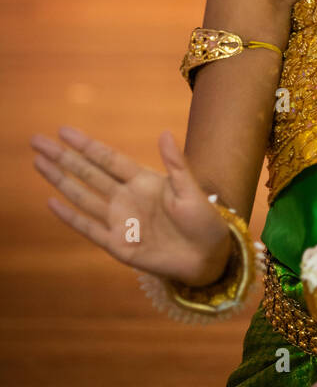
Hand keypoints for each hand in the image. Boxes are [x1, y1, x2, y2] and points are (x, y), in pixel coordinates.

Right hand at [30, 125, 232, 286]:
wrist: (209, 256)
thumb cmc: (204, 220)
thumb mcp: (191, 189)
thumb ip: (175, 164)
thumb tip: (164, 133)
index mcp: (144, 181)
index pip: (108, 159)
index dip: (85, 145)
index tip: (63, 131)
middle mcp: (126, 198)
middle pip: (88, 173)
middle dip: (62, 157)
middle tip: (37, 140)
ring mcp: (120, 220)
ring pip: (82, 196)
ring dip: (60, 180)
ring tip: (39, 163)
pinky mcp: (118, 244)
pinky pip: (89, 228)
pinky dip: (70, 217)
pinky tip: (52, 203)